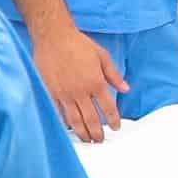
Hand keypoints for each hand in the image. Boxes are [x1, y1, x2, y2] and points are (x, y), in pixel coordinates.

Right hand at [31, 28, 128, 143]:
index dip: (113, 120)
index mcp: (96, 82)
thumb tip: (126, 89)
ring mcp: (64, 94)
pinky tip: (69, 129)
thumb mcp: (102, 56)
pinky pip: (58, 113)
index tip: (115, 127)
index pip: (108, 107)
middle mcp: (81, 91)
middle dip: (97, 133)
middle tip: (100, 140)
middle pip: (91, 119)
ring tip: (87, 140)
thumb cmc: (78, 44)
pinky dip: (64, 123)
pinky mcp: (50, 92)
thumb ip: (114, 75)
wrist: (53, 36)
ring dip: (82, 133)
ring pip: (75, 120)